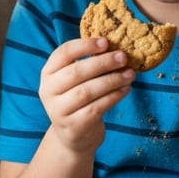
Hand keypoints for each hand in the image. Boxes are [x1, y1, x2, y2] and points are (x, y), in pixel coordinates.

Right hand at [38, 37, 134, 153]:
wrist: (74, 135)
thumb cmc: (78, 100)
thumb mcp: (75, 80)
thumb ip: (88, 63)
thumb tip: (114, 46)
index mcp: (48, 73)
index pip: (63, 53)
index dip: (85, 45)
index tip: (106, 42)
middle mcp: (48, 91)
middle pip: (76, 72)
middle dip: (103, 63)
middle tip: (123, 57)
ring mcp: (58, 110)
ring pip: (87, 91)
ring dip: (112, 80)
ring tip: (130, 74)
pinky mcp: (73, 125)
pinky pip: (96, 107)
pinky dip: (114, 96)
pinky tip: (125, 89)